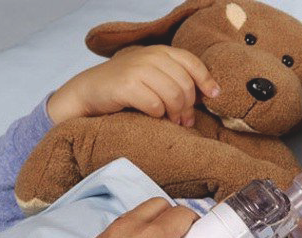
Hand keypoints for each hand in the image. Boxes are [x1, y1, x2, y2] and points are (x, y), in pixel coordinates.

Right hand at [47, 45, 220, 125]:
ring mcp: (136, 68)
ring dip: (176, 113)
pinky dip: (158, 115)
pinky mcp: (125, 85)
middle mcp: (149, 56)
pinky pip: (155, 104)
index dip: (206, 80)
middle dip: (189, 106)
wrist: (86, 93)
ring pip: (173, 95)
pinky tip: (153, 117)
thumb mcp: (152, 77)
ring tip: (172, 122)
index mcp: (159, 51)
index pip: (191, 62)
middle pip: (184, 84)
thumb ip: (175, 79)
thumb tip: (210, 94)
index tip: (214, 96)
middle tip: (185, 120)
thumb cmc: (125, 89)